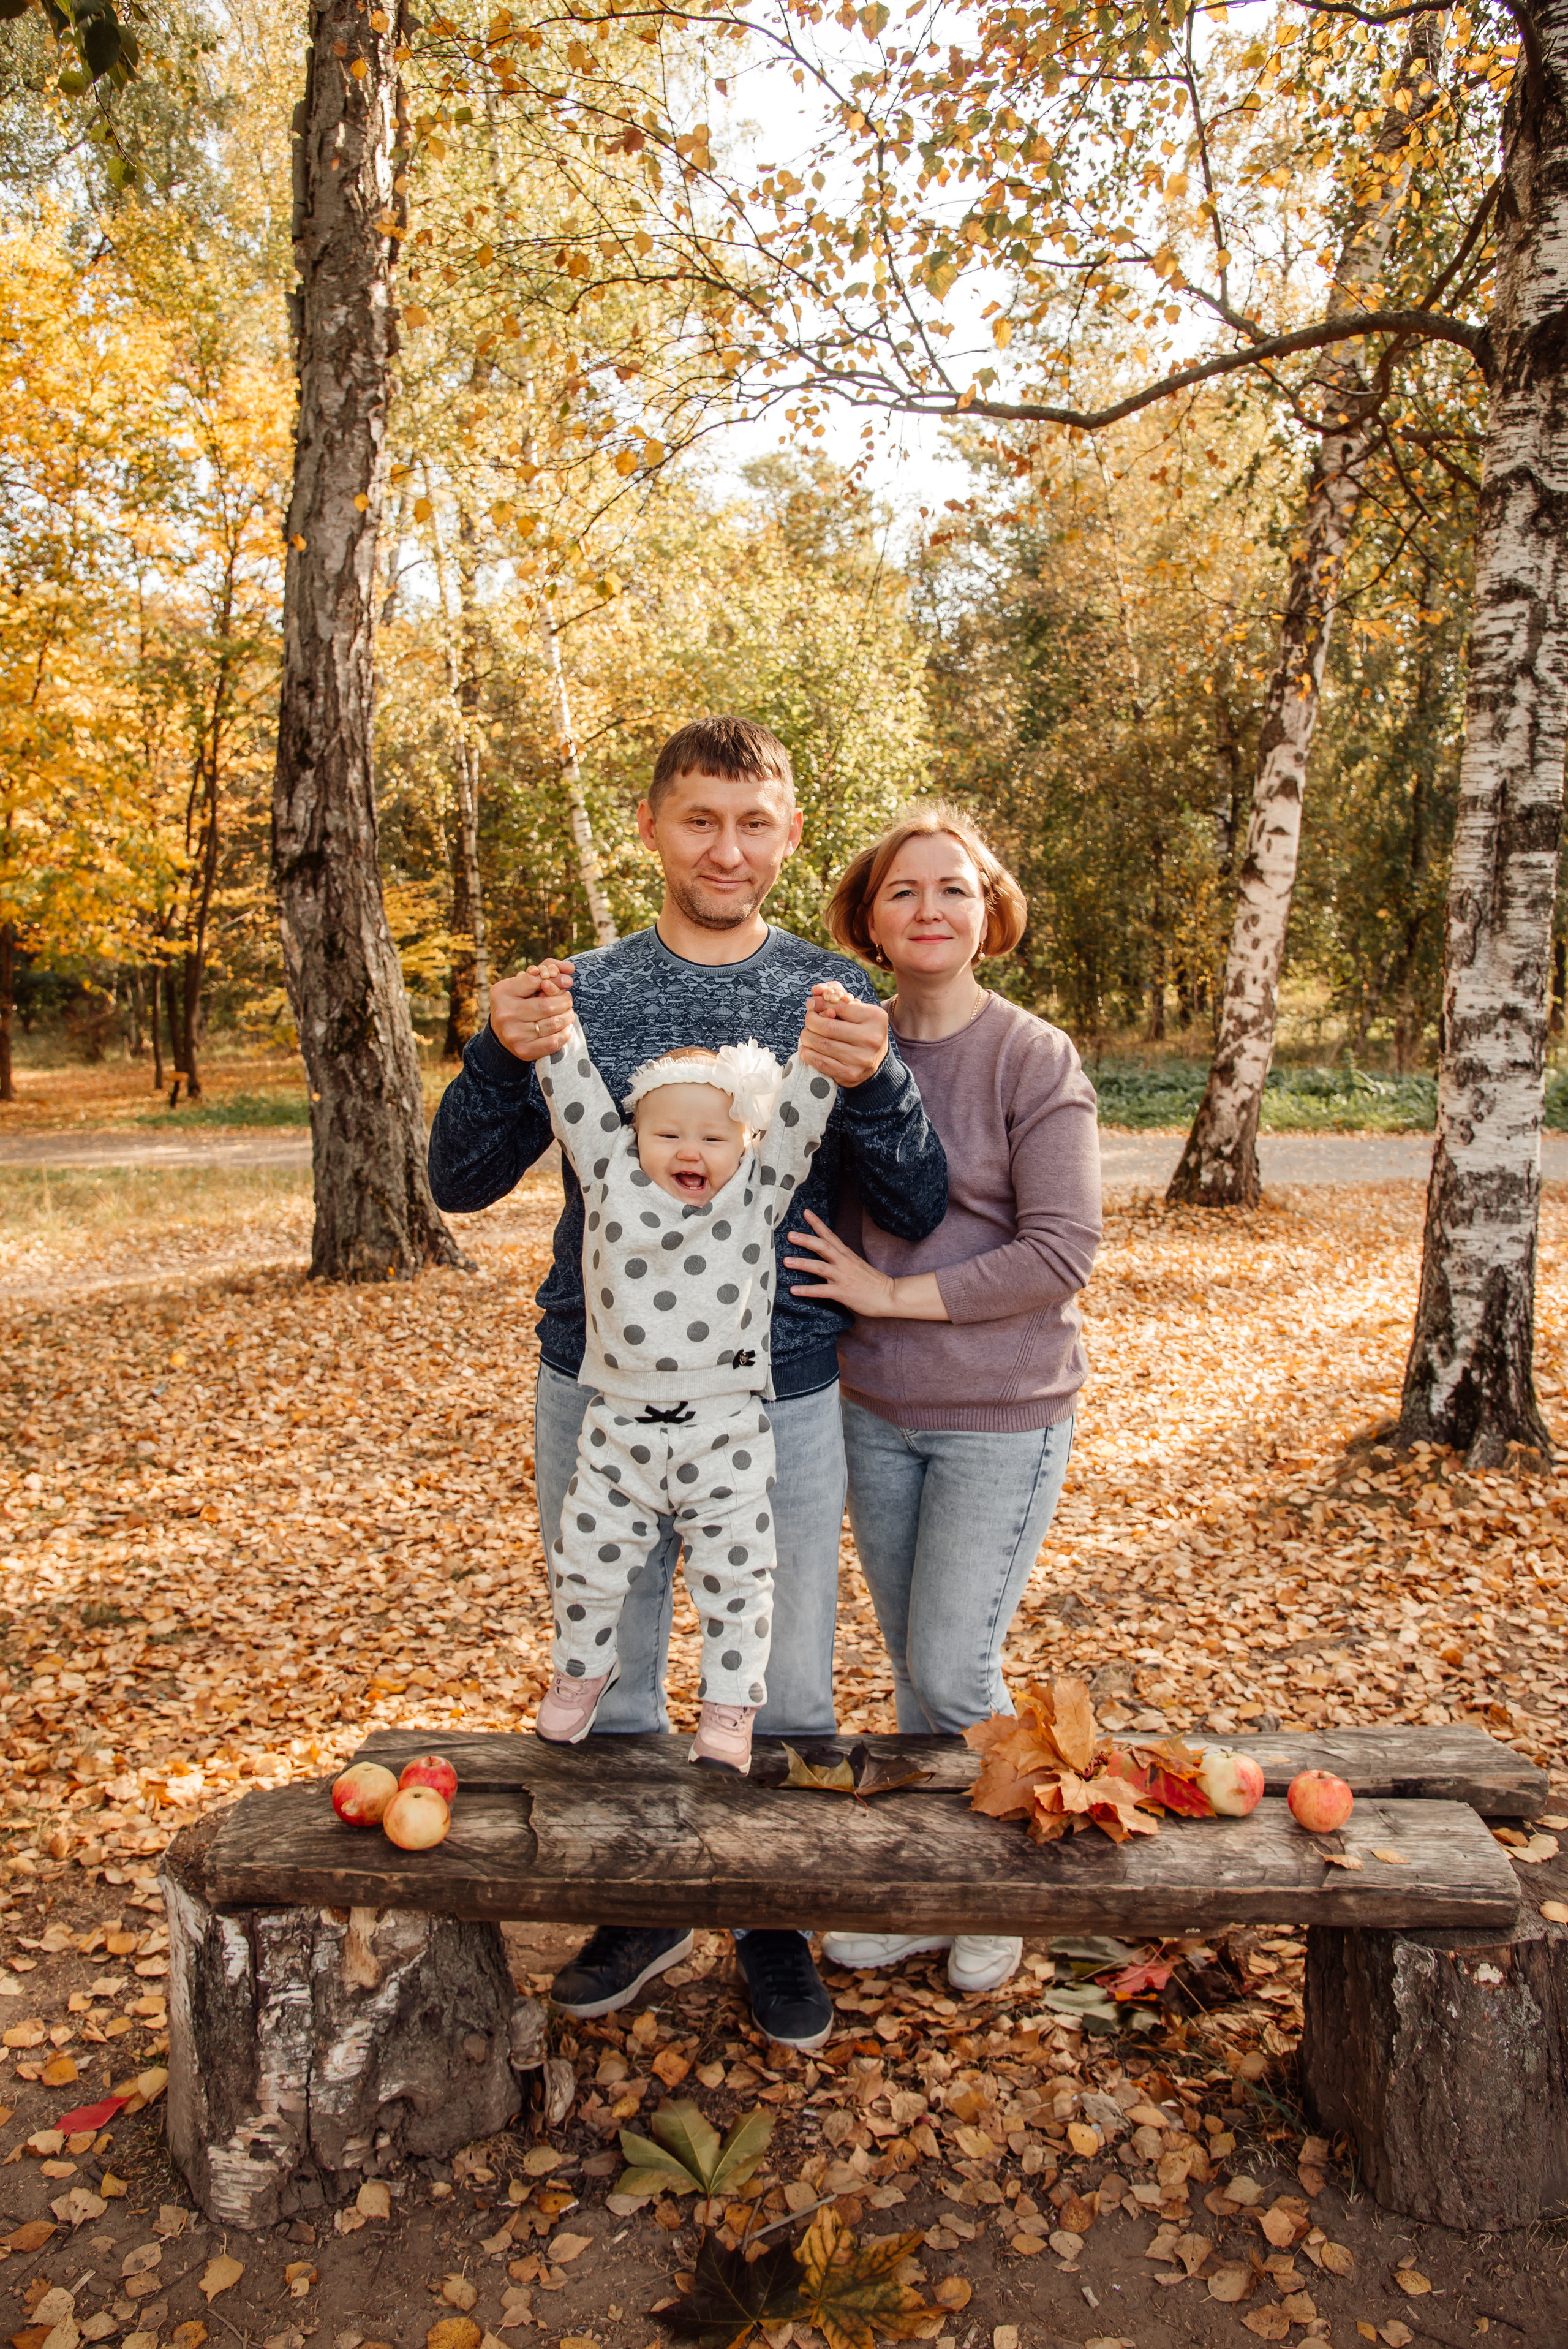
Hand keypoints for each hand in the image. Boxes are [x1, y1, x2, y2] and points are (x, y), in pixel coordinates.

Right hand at [488, 960, 576, 1063]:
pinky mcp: (524, 1051)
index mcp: (503, 992)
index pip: (536, 981)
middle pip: (548, 1005)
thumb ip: (544, 971)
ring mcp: (514, 1034)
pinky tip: (565, 1027)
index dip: (556, 980)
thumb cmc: (517, 1002)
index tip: (565, 982)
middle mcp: (506, 1014)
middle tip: (567, 1000)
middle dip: (565, 1001)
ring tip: (567, 1012)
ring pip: (554, 1023)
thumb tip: (570, 968)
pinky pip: (553, 1042)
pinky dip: (565, 1033)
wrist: (502, 1032)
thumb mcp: (523, 983)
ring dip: (567, 1016)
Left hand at [786, 1209, 951, 1321]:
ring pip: (820, 1267)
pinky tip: (793, 1291)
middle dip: (806, 1239)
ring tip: (786, 1261)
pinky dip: (807, 1290)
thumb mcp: (856, 1264)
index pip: (830, 1235)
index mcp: (847, 1254)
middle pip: (823, 1246)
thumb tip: (826, 1256)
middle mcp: (844, 1262)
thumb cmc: (872, 1281)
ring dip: (802, 1263)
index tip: (805, 1212)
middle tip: (790, 1234)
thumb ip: (841, 1259)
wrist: (889, 1295)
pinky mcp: (843, 1292)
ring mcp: (843, 1277)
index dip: (817, 1223)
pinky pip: (822, 1291)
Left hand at [799, 983, 887, 1087]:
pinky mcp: (850, 1074)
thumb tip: (815, 991)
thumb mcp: (856, 1009)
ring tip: (806, 1035)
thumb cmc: (860, 1029)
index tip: (811, 1004)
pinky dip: (807, 1054)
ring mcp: (861, 1059)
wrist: (874, 1059)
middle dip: (811, 1021)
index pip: (840, 1006)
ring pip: (821, 1044)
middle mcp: (871, 1038)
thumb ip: (837, 997)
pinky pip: (821, 1063)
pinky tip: (806, 1049)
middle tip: (808, 1020)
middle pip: (827, 1027)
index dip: (820, 1003)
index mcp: (875, 1018)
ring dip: (807, 1037)